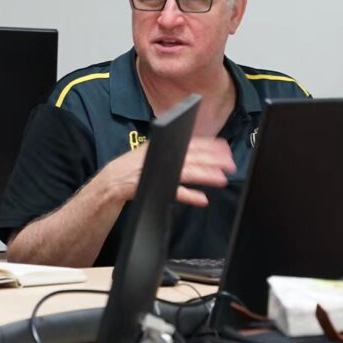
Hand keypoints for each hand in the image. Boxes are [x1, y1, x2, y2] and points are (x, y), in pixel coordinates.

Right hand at [92, 137, 233, 206]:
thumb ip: (174, 153)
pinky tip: (201, 199)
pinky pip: (173, 191)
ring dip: (205, 175)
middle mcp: (163, 155)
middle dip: (213, 159)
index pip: (190, 143)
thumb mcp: (156, 154)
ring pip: (187, 172)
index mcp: (164, 146)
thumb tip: (198, 153)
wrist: (113, 180)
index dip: (209, 145)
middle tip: (230, 163)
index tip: (225, 148)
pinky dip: (188, 195)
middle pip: (192, 156)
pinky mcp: (153, 185)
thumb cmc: (136, 168)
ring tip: (221, 179)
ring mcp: (158, 170)